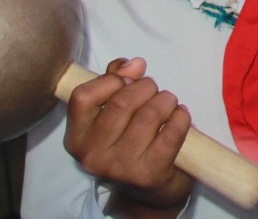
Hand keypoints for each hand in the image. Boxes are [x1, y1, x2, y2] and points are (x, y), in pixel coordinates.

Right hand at [63, 57, 192, 216]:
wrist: (146, 194)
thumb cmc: (129, 144)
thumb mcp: (112, 115)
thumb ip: (114, 82)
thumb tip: (133, 64)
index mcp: (77, 138)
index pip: (83, 96)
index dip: (111, 80)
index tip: (129, 79)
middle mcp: (93, 155)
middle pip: (122, 102)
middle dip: (146, 86)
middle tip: (154, 90)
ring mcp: (120, 167)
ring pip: (149, 114)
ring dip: (166, 100)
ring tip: (169, 103)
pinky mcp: (149, 174)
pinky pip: (171, 133)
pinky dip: (180, 117)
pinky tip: (180, 116)